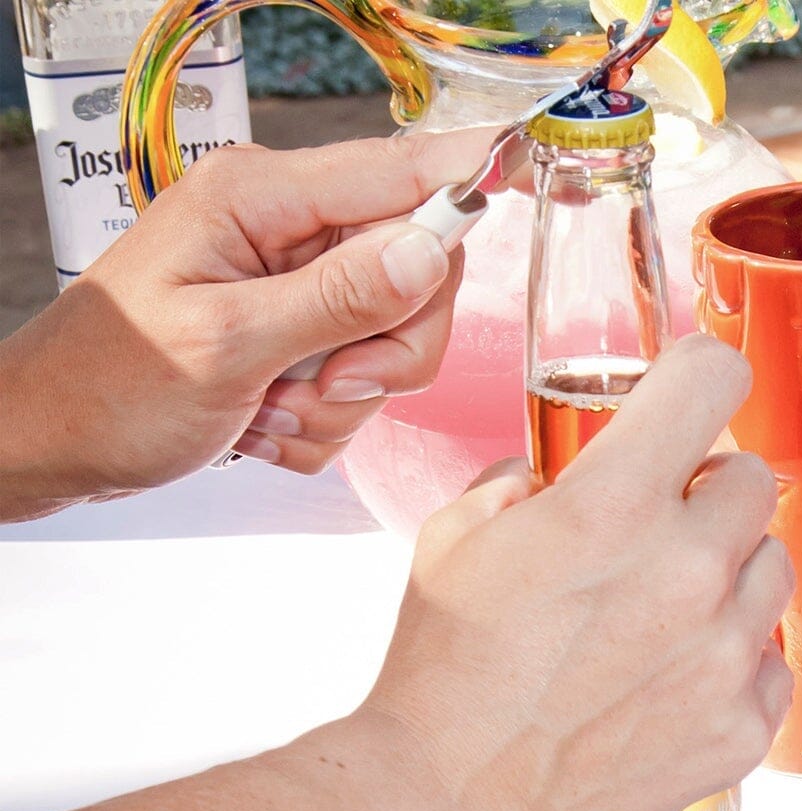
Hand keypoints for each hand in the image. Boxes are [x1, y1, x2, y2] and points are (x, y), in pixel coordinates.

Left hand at [0, 129, 498, 517]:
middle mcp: (285, 232)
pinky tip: (262, 423)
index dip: (468, 175)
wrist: (58, 441)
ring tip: (270, 411)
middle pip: (416, 276)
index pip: (398, 173)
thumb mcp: (229, 343)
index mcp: (263, 200)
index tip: (529, 165)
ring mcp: (293, 288)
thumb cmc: (114, 386)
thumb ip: (337, 297)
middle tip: (328, 385)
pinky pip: (358, 388)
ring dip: (344, 401)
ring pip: (392, 344)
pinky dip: (321, 424)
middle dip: (387, 353)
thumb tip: (426, 249)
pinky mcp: (296, 340)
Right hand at [354, 337, 795, 810]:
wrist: (447, 807)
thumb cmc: (442, 680)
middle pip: (754, 482)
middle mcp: (687, 570)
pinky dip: (738, 666)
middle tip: (661, 531)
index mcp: (613, 504)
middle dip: (709, 495)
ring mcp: (724, 654)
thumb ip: (527, 483)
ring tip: (665, 616)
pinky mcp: (740, 728)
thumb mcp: (457, 540)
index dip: (703, 377)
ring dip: (731, 579)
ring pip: (774, 572)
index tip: (697, 392)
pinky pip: (774, 666)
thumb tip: (560, 472)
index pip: (712, 378)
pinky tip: (677, 682)